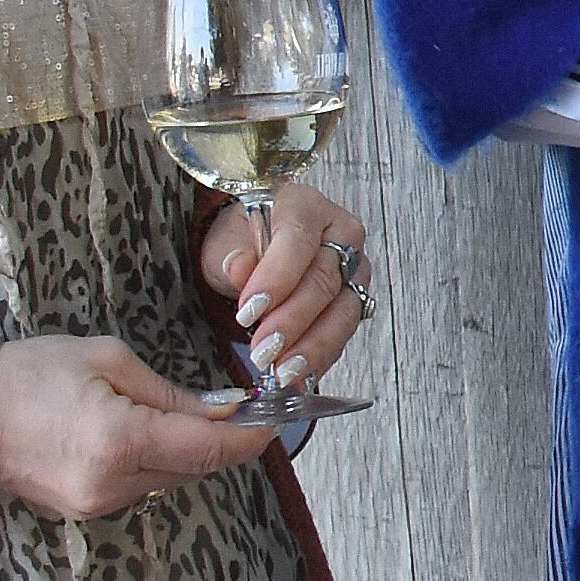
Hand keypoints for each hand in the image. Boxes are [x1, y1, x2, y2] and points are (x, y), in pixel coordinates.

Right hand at [0, 334, 275, 519]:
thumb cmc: (28, 373)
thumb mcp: (109, 361)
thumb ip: (171, 393)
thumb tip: (225, 409)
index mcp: (119, 441)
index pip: (211, 450)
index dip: (253, 437)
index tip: (279, 418)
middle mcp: (111, 484)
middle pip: (197, 468)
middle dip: (226, 440)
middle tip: (246, 407)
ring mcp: (95, 504)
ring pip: (171, 479)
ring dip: (191, 451)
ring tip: (195, 414)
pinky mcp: (83, 510)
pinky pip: (141, 486)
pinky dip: (158, 461)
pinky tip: (154, 433)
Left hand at [201, 180, 369, 392]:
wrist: (255, 250)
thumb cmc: (242, 240)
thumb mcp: (225, 242)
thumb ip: (232, 255)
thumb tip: (240, 267)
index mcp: (306, 206)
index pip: (298, 239)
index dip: (276, 278)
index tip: (248, 312)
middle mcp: (340, 234)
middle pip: (324, 280)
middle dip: (293, 321)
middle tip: (264, 351)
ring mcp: (353, 269)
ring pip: (343, 311)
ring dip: (312, 346)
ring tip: (282, 371)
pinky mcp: (354, 301)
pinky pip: (343, 333)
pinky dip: (320, 356)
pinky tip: (300, 374)